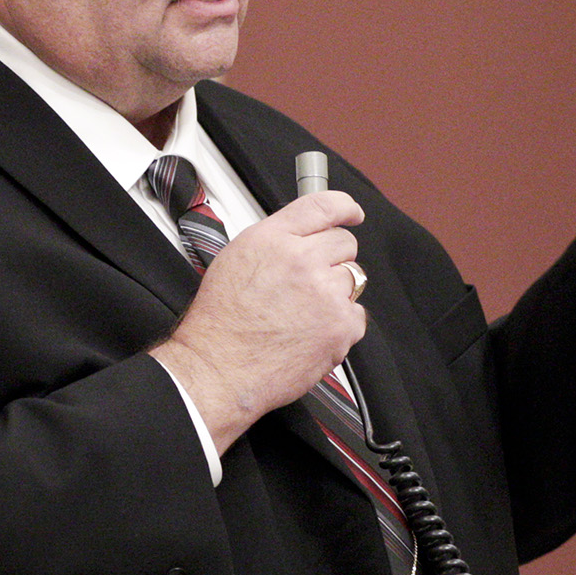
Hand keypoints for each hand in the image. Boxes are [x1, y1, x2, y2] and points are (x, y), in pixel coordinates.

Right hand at [149, 191, 366, 451]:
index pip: (324, 206)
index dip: (345, 207)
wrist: (219, 369)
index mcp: (273, 239)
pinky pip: (356, 315)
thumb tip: (304, 237)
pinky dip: (340, 325)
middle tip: (308, 284)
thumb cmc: (220, 323)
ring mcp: (326, 293)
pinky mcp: (341, 325)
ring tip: (302, 314)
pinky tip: (310, 332)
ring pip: (352, 279)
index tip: (352, 213)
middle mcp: (302, 260)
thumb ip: (276, 242)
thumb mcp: (235, 260)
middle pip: (344, 243)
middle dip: (332, 260)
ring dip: (335, 293)